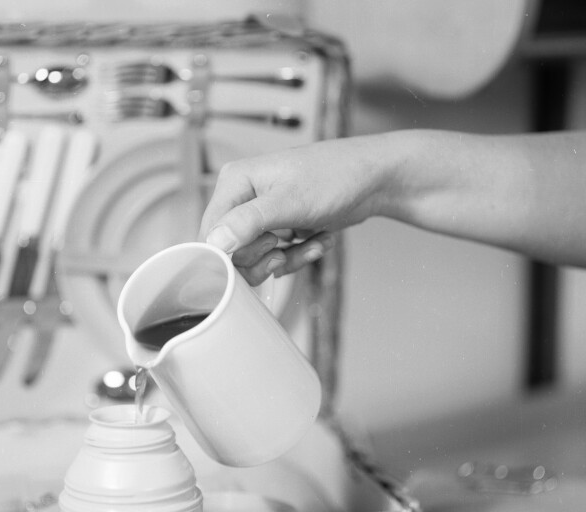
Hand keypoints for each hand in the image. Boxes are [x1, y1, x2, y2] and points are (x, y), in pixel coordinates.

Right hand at [199, 139, 376, 284]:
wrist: (375, 179)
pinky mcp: (282, 227)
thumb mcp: (289, 201)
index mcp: (235, 182)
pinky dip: (299, 256)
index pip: (210, 232)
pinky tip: (318, 241)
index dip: (229, 254)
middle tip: (284, 246)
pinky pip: (278, 257)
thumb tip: (215, 242)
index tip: (260, 254)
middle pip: (232, 251)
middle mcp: (244, 198)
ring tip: (308, 243)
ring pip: (256, 259)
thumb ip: (248, 222)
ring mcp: (264, 215)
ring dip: (286, 259)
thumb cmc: (336, 176)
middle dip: (262, 257)